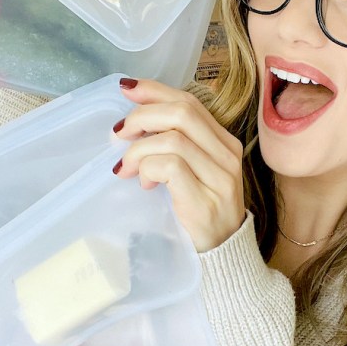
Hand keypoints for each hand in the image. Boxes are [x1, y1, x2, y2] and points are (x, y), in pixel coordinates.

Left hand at [112, 78, 245, 252]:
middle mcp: (227, 155)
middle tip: (119, 134)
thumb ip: (174, 146)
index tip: (126, 88)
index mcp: (224, 143)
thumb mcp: (192, 173)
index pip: (189, 102)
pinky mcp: (205, 200)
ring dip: (139, 149)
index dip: (155, 91)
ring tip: (126, 168)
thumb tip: (133, 122)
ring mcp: (220, 178)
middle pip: (182, 113)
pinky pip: (171, 167)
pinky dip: (148, 169)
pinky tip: (145, 184)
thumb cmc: (200, 213)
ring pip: (173, 139)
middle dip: (142, 116)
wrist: (224, 256)